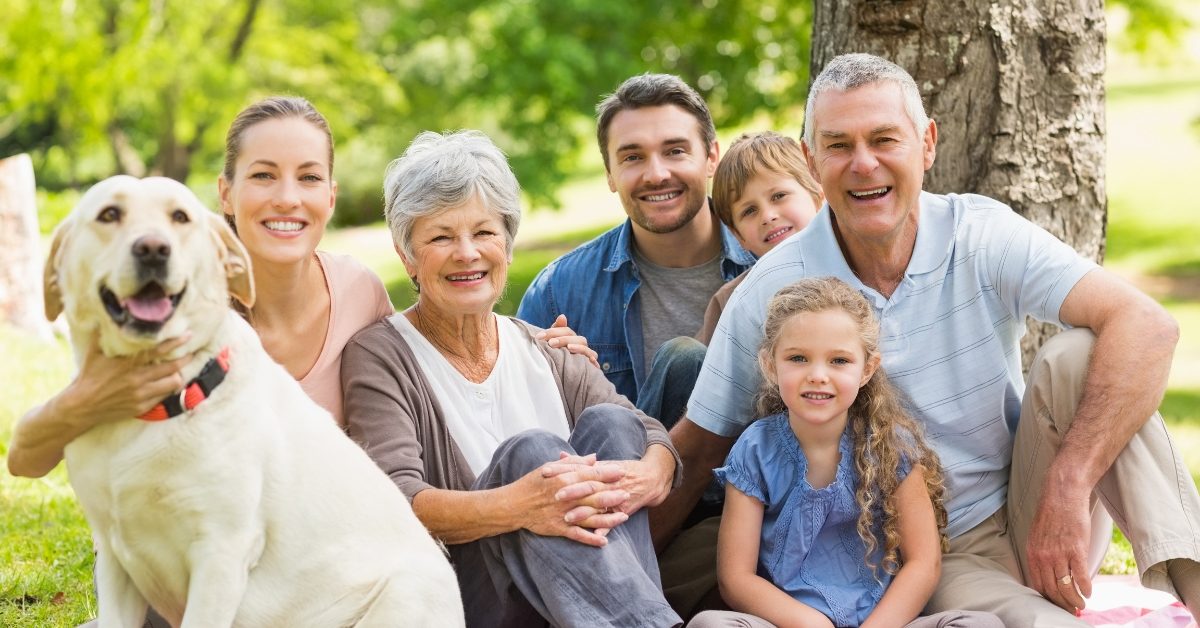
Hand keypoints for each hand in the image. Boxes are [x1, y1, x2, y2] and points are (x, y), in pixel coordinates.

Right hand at [67, 333, 193, 424]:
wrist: (81, 406)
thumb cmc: (88, 376)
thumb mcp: (94, 352)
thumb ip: (104, 334)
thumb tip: (108, 316)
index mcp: (127, 363)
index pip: (158, 350)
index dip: (175, 342)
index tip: (188, 336)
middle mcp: (136, 378)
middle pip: (172, 367)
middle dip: (186, 359)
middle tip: (192, 352)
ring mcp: (140, 394)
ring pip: (172, 383)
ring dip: (178, 375)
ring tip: (180, 369)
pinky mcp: (142, 407)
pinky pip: (163, 397)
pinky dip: (167, 389)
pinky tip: (168, 383)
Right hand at [509, 459, 630, 546]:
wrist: (514, 505)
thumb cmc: (532, 483)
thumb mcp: (551, 467)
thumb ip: (574, 462)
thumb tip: (594, 458)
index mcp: (564, 479)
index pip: (591, 475)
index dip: (608, 474)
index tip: (622, 472)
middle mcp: (566, 497)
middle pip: (595, 496)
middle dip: (613, 495)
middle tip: (628, 494)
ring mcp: (563, 514)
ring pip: (590, 517)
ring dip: (608, 518)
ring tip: (624, 517)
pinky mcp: (559, 528)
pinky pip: (578, 535)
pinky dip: (591, 539)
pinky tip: (604, 541)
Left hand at [536, 314, 598, 368]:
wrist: (564, 378)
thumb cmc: (557, 358)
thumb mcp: (553, 345)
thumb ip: (556, 331)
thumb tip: (562, 316)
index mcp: (571, 338)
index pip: (565, 331)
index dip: (553, 332)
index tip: (539, 336)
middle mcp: (581, 345)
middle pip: (576, 338)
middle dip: (563, 339)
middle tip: (551, 343)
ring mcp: (587, 355)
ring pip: (585, 349)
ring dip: (578, 348)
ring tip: (569, 348)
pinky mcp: (591, 367)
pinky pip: (594, 363)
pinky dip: (593, 361)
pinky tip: (589, 360)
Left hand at [1026, 475, 1091, 611]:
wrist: (1063, 494)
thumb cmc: (1052, 514)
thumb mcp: (1038, 536)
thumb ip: (1041, 555)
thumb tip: (1047, 573)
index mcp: (1033, 554)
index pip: (1038, 586)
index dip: (1048, 599)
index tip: (1056, 606)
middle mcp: (1044, 557)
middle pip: (1052, 590)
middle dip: (1062, 604)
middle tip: (1071, 611)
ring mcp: (1060, 554)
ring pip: (1066, 587)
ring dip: (1074, 600)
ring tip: (1081, 605)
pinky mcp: (1076, 549)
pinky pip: (1080, 576)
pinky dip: (1085, 588)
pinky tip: (1089, 592)